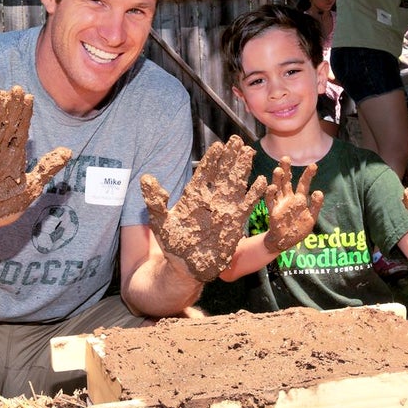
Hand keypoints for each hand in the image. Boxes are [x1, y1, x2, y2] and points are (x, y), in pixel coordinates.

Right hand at [0, 86, 70, 228]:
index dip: (24, 115)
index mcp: (13, 157)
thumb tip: (68, 151)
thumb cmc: (4, 205)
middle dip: (11, 109)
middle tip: (16, 88)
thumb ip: (47, 169)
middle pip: (6, 127)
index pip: (20, 131)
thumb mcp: (31, 189)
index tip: (29, 96)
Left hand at [140, 135, 266, 281]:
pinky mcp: (235, 222)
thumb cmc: (172, 244)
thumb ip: (155, 200)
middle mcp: (211, 199)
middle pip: (222, 173)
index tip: (217, 146)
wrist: (186, 267)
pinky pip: (247, 205)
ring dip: (242, 169)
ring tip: (249, 151)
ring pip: (236, 184)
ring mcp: (224, 209)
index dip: (211, 159)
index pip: (204, 173)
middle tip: (237, 139)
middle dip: (230, 157)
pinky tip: (261, 181)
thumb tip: (146, 178)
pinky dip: (254, 194)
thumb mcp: (160, 221)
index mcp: (193, 196)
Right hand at [262, 158, 323, 252]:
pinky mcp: (273, 211)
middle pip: (286, 181)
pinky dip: (270, 193)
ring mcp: (280, 203)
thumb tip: (318, 191)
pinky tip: (272, 187)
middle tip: (285, 158)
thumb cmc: (299, 229)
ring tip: (278, 169)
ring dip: (277, 179)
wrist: (286, 241)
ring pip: (277, 188)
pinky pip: (270, 200)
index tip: (313, 165)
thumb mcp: (311, 218)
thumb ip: (315, 205)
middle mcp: (288, 198)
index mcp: (299, 199)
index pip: (303, 184)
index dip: (308, 175)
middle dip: (286, 169)